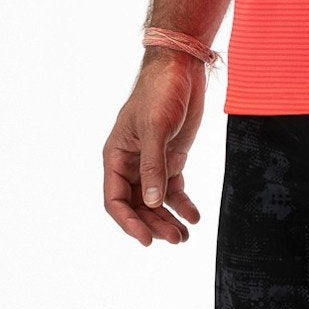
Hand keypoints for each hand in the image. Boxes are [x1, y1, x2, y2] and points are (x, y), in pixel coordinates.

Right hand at [102, 50, 206, 245]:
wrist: (181, 69)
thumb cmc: (159, 92)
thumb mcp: (155, 130)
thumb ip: (153, 167)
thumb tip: (151, 202)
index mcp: (115, 156)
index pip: (115, 199)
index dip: (129, 222)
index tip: (146, 240)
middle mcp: (130, 163)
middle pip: (137, 205)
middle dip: (154, 224)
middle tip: (176, 239)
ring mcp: (151, 162)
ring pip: (155, 201)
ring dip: (168, 219)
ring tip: (185, 236)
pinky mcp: (172, 159)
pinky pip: (173, 189)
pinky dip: (182, 204)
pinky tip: (193, 216)